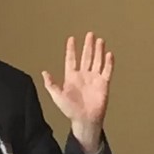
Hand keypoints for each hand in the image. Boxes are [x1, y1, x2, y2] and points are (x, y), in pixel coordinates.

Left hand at [42, 32, 112, 153]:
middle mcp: (83, 75)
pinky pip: (107, 71)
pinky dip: (108, 63)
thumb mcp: (57, 96)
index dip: (71, 49)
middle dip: (88, 46)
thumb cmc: (70, 110)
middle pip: (86, 57)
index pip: (71, 60)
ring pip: (97, 61)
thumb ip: (51, 84)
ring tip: (99, 40)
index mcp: (71, 77)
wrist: (85, 120)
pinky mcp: (103, 83)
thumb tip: (44, 72)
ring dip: (98, 51)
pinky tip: (109, 54)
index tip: (71, 39)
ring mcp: (94, 78)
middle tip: (90, 34)